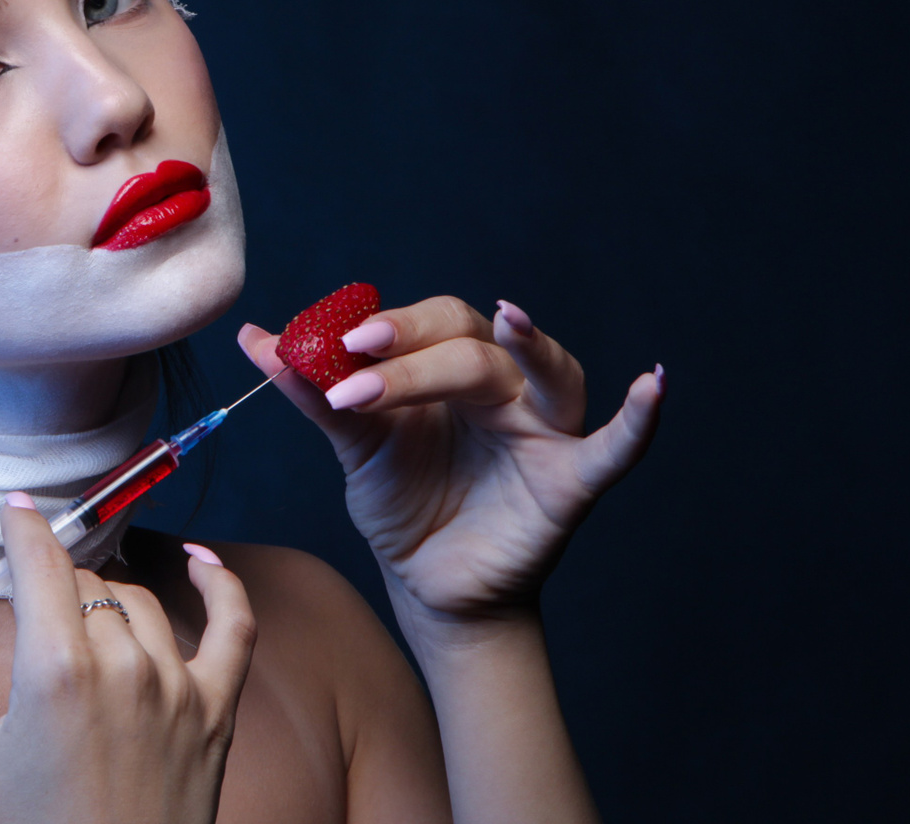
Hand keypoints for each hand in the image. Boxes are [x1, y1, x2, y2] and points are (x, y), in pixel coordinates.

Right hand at [0, 496, 255, 823]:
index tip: (13, 507)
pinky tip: (202, 560)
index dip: (24, 527)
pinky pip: (235, 624)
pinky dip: (223, 585)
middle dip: (54, 588)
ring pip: (141, 600)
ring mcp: (177, 685)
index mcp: (54, 670)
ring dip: (109, 598)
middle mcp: (122, 665)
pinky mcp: (217, 710)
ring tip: (82, 619)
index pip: (41, 563)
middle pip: (86, 584)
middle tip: (32, 613)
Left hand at [239, 297, 662, 624]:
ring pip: (544, 372)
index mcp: (451, 370)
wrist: (431, 587)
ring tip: (509, 322)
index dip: (388, 327)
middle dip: (418, 348)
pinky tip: (654, 387)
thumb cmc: (405, 502)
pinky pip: (614, 448)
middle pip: (477, 342)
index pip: (431, 324)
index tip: (334, 343)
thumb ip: (313, 393)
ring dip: (524, 349)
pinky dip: (639, 421)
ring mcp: (543, 430)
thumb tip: (254, 337)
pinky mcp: (571, 482)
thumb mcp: (355, 447)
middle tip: (360, 359)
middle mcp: (504, 388)